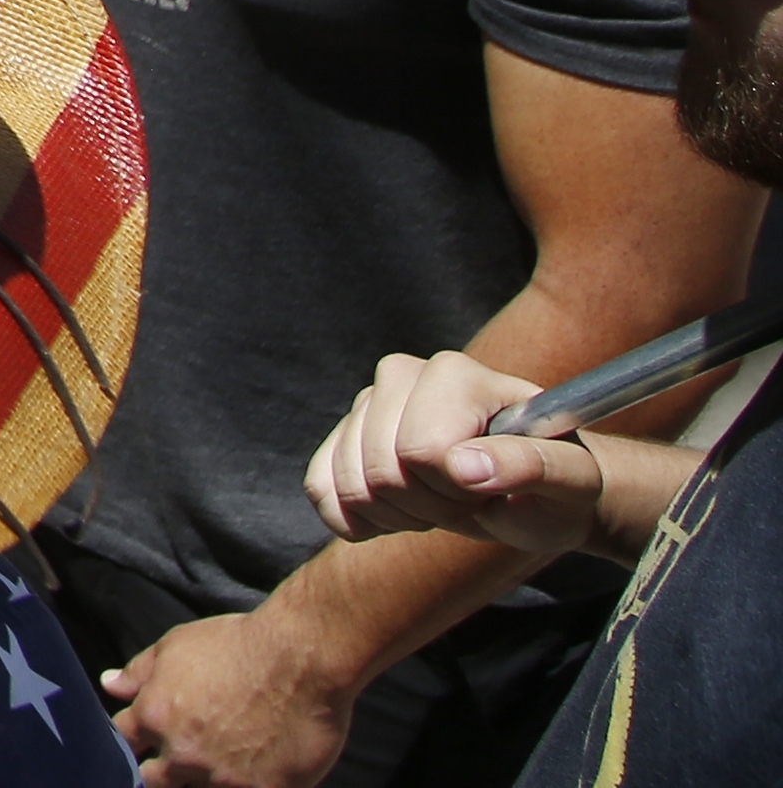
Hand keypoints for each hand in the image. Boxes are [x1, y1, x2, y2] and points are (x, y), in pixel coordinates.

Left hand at [104, 608, 352, 787]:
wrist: (302, 659)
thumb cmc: (238, 644)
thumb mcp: (177, 645)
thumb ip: (140, 671)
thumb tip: (109, 684)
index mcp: (155, 716)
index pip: (124, 742)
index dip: (134, 741)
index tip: (147, 739)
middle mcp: (181, 753)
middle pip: (153, 780)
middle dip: (162, 771)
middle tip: (184, 756)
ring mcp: (221, 778)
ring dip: (198, 783)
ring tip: (216, 764)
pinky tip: (245, 777)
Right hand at [305, 350, 604, 560]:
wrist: (533, 494)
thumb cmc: (558, 485)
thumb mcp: (570, 482)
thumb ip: (531, 466)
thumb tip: (466, 466)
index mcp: (456, 374)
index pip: (421, 449)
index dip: (455, 490)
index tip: (492, 489)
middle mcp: (403, 374)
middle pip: (383, 469)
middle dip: (428, 505)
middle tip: (469, 499)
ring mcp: (367, 402)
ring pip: (349, 482)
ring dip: (397, 514)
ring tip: (441, 501)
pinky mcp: (343, 435)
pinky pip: (320, 487)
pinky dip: (353, 518)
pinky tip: (397, 514)